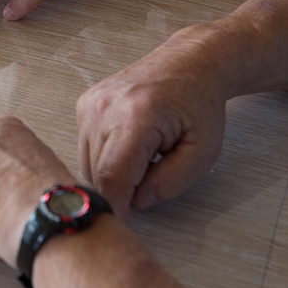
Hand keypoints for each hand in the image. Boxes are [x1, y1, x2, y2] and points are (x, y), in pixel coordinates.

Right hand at [76, 29, 228, 218]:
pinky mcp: (84, 103)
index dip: (115, 205)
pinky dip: (104, 154)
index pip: (113, 175)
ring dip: (111, 171)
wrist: (188, 63)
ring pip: (86, 161)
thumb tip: (138, 201)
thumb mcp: (203, 151)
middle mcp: (106, 106)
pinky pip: (85, 145)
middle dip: (119, 187)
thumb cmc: (198, 102)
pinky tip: (129, 144)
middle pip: (96, 171)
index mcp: (137, 116)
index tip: (121, 224)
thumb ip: (171, 182)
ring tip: (143, 157)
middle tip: (148, 182)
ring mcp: (91, 103)